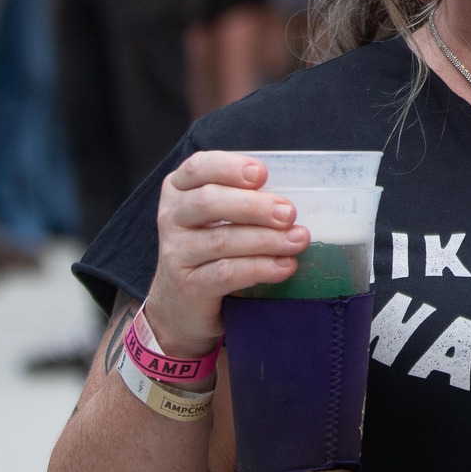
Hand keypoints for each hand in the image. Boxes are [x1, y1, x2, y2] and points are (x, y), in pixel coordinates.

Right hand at [144, 151, 307, 357]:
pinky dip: (259, 269)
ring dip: (265, 239)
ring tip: (298, 240)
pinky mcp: (187, 286)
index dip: (230, 167)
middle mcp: (172, 217)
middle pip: (209, 202)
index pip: (198, 167)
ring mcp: (176, 253)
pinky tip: (284, 266)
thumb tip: (296, 197)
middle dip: (254, 206)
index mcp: (180, 189)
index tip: (262, 174)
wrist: (183, 303)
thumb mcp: (221, 217)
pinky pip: (225, 274)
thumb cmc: (213, 248)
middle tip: (289, 213)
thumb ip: (247, 199)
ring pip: (221, 240)